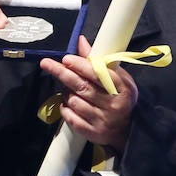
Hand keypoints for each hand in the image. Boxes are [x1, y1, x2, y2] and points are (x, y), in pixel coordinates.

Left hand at [39, 35, 137, 151]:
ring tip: (68, 88)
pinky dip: (65, 108)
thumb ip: (98, 60)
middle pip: (82, 87)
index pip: (98, 74)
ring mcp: (103, 120)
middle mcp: (113, 105)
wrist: (128, 129)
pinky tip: (68, 103)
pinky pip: (71, 118)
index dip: (80, 65)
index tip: (66, 59)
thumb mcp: (117, 77)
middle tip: (46, 63)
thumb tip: (81, 42)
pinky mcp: (93, 133)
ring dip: (66, 92)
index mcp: (122, 88)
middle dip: (63, 73)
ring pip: (74, 101)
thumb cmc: (120, 97)